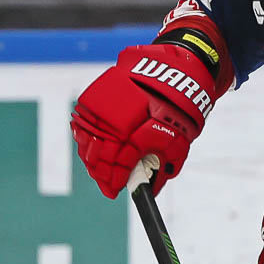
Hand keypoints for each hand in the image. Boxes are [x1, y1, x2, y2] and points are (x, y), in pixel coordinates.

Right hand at [71, 43, 216, 197]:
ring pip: (88, 141)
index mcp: (140, 133)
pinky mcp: (98, 96)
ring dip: (91, 158)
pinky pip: (84, 124)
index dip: (114, 181)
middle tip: (107, 184)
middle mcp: (119, 120)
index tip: (113, 191)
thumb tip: (150, 190)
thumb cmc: (180, 111)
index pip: (120, 165)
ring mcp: (106, 106)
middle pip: (99, 156)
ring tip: (99, 169)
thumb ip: (163, 169)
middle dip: (101, 174)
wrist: (175, 72)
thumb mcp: (179, 145)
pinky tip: (93, 149)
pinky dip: (86, 139)